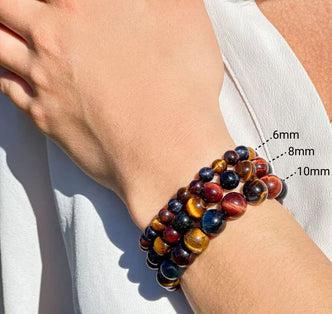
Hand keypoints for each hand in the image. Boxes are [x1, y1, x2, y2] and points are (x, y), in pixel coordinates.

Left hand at [0, 0, 229, 227]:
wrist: (169, 154)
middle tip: (22, 15)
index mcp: (84, 1)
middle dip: (11, 9)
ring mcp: (43, 78)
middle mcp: (53, 34)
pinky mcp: (44, 116)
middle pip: (5, 5)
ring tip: (11, 35)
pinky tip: (17, 74)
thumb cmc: (184, 89)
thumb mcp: (185, 17)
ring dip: (3, 36)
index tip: (55, 6)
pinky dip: (8, 76)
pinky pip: (7, 87)